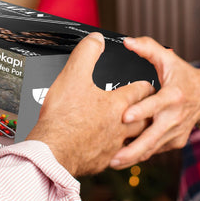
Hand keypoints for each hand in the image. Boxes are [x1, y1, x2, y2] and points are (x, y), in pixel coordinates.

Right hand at [27, 33, 153, 175]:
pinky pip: (117, 156)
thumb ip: (87, 52)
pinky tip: (111, 150)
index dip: (144, 85)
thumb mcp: (73, 74)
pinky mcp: (102, 161)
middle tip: (146, 107)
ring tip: (134, 129)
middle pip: (145, 118)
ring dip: (136, 133)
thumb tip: (97, 39)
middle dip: (146, 111)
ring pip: (134, 139)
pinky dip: (117, 152)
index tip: (146, 84)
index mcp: (118, 103)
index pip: (142, 91)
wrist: (52, 150)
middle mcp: (121, 126)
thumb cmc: (63, 116)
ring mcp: (113, 146)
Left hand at [110, 36, 199, 168]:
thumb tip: (127, 42)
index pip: (156, 105)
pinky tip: (122, 158)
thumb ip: (147, 48)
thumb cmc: (184, 77)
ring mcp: (175, 132)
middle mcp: (175, 117)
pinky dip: (139, 154)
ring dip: (132, 157)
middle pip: (153, 138)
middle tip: (113, 157)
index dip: (141, 111)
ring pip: (152, 149)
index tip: (125, 117)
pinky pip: (154, 150)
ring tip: (112, 162)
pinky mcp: (174, 142)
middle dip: (133, 150)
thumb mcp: (168, 59)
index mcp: (173, 96)